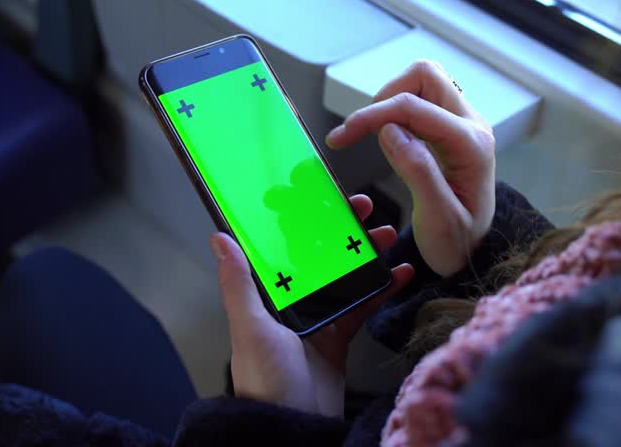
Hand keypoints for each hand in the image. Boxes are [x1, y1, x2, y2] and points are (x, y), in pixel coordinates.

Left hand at [212, 194, 414, 416]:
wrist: (293, 426)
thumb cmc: (265, 380)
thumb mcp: (250, 328)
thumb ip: (239, 283)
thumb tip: (219, 239)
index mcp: (267, 295)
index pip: (286, 246)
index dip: (305, 220)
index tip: (323, 197)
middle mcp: (292, 301)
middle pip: (321, 255)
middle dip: (343, 231)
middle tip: (364, 210)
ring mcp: (319, 317)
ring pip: (346, 275)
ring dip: (367, 254)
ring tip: (387, 237)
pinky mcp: (341, 336)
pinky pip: (364, 305)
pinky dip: (383, 289)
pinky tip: (400, 274)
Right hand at [326, 60, 495, 275]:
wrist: (477, 254)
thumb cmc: (458, 242)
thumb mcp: (437, 220)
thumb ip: (417, 172)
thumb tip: (389, 130)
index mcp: (472, 146)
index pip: (415, 108)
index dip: (372, 116)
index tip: (341, 137)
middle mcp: (472, 125)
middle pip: (425, 75)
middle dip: (386, 96)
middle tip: (362, 131)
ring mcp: (464, 123)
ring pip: (424, 80)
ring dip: (392, 98)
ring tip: (373, 133)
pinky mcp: (453, 127)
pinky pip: (424, 98)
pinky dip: (398, 108)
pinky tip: (387, 136)